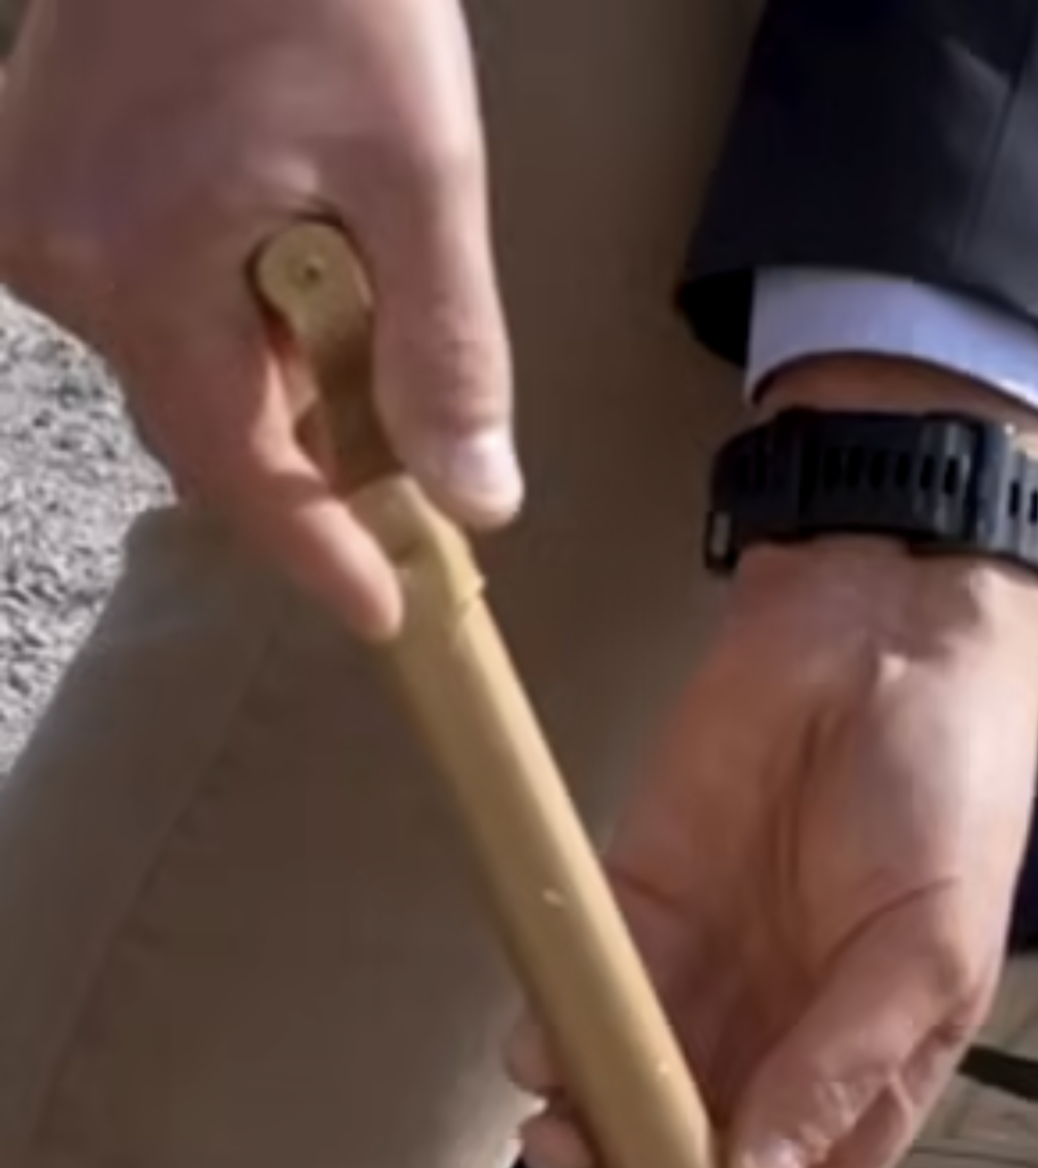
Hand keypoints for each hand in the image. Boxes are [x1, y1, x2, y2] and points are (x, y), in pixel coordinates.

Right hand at [0, 0, 515, 640]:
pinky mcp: (44, 166)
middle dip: (310, 459)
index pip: (238, 468)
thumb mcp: (421, 177)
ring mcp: (32, 205)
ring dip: (279, 375)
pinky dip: (236, 312)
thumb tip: (477, 498)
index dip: (320, 552)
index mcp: (133, 266)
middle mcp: (55, 251)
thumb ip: (446, 348)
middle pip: (204, 417)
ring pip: (180, 357)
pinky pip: (151, 290)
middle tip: (417, 485)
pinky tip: (308, 274)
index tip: (385, 616)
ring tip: (371, 333)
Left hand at [509, 377, 1037, 1167]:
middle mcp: (777, 1052)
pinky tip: (541, 1056)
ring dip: (582, 1151)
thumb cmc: (950, 797)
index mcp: (869, 1082)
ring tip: (566, 1151)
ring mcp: (701, 984)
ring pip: (619, 1107)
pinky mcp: (631, 908)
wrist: (885, 622)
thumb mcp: (930, 954)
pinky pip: (574, 1000)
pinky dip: (547, 1042)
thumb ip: (841, 1072)